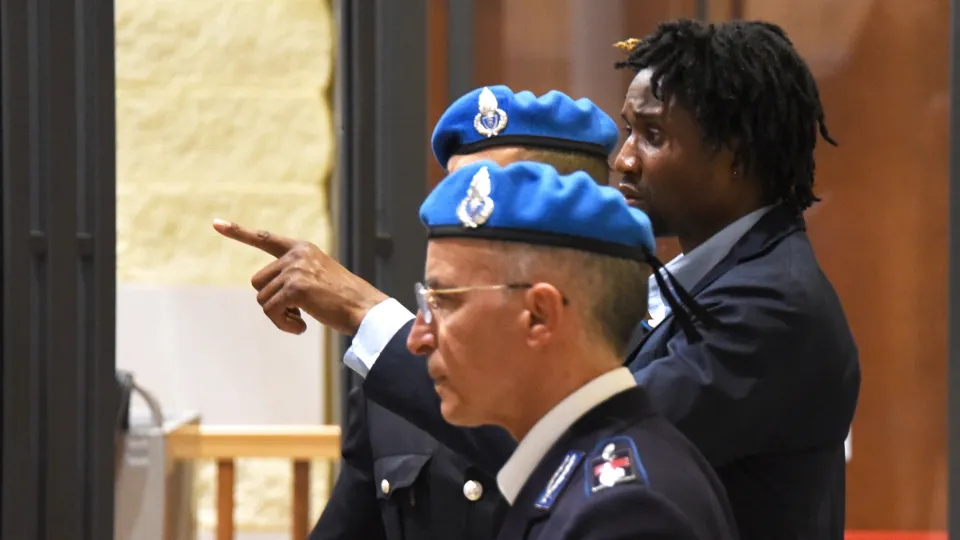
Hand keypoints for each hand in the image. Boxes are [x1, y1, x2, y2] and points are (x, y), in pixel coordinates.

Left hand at [213, 219, 387, 335]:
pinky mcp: (295, 288)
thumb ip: (293, 276)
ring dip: (279, 315)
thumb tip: (267, 295)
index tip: (216, 223)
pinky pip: (271, 311)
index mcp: (302, 249)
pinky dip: (283, 324)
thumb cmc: (343, 299)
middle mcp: (296, 255)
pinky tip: (301, 327)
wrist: (364, 308)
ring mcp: (295, 270)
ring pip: (263, 300)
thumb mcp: (318, 278)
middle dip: (272, 301)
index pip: (264, 238)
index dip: (238, 232)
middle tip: (295, 312)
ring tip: (301, 319)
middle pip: (258, 282)